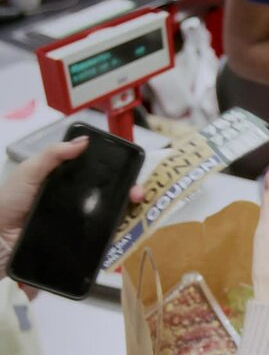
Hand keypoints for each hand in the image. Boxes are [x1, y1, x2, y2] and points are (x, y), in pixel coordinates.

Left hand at [0, 137, 143, 293]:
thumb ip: (53, 155)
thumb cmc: (9, 203)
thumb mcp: (30, 172)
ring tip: (134, 213)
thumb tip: (84, 140)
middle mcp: (78, 205)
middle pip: (113, 198)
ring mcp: (80, 226)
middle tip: (137, 196)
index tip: (131, 174)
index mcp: (69, 185)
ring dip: (128, 216)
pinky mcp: (78, 246)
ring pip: (112, 220)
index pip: (100, 177)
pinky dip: (115, 238)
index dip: (119, 174)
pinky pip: (101, 242)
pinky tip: (122, 233)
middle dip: (131, 195)